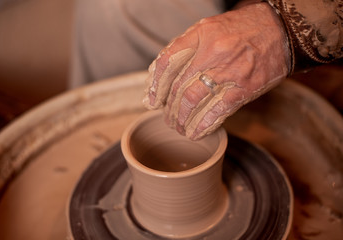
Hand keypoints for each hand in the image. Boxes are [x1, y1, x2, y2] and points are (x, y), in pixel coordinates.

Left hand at [143, 3, 289, 139]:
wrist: (282, 31)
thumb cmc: (243, 30)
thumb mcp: (209, 29)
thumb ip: (185, 48)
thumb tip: (159, 73)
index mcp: (201, 35)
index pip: (167, 62)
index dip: (155, 85)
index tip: (151, 100)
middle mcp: (212, 52)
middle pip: (178, 87)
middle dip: (169, 108)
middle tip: (167, 119)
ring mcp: (229, 71)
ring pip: (193, 101)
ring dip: (182, 119)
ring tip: (179, 128)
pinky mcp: (244, 88)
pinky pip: (218, 111)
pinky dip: (204, 125)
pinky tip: (196, 133)